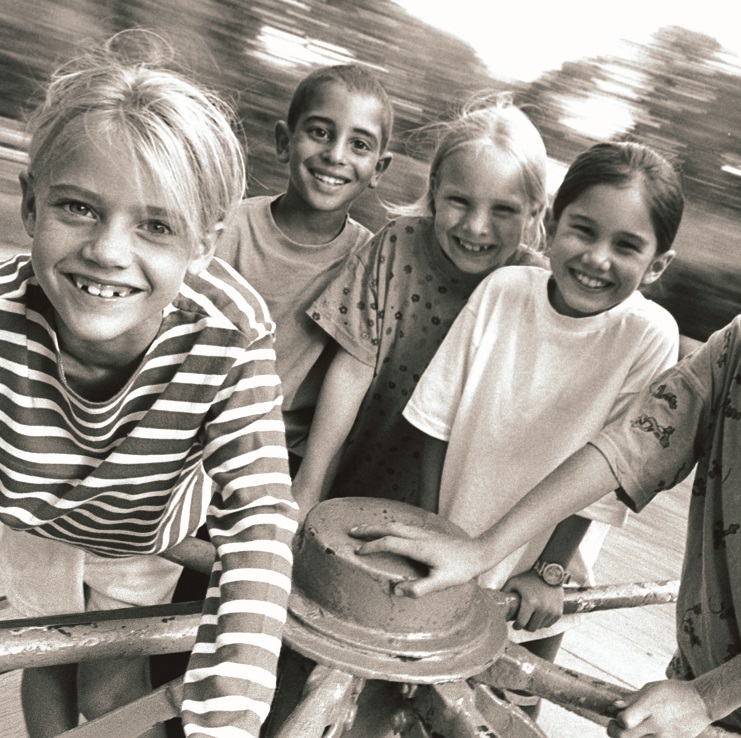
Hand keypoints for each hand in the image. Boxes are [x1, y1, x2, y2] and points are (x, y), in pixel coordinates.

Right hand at [349, 522, 486, 596]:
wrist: (478, 552)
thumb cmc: (460, 569)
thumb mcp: (442, 583)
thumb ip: (420, 588)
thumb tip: (396, 591)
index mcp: (419, 547)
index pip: (389, 543)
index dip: (372, 546)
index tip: (358, 551)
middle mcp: (418, 536)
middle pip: (388, 527)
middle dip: (369, 529)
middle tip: (351, 532)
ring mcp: (423, 532)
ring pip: (395, 524)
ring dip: (378, 526)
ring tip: (364, 529)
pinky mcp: (427, 532)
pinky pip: (402, 525)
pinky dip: (389, 526)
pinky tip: (388, 530)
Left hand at [502, 571, 563, 631]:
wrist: (550, 573)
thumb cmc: (529, 578)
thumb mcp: (514, 582)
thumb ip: (505, 591)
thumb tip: (494, 600)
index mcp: (530, 602)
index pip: (521, 623)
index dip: (516, 626)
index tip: (515, 625)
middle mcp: (542, 609)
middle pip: (531, 628)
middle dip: (525, 625)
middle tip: (523, 621)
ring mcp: (551, 611)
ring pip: (540, 627)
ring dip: (535, 623)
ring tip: (530, 617)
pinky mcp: (558, 612)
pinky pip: (549, 624)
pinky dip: (543, 621)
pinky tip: (539, 615)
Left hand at [607, 680, 712, 737]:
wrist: (701, 704)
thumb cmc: (673, 692)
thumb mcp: (651, 689)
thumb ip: (631, 699)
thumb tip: (613, 707)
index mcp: (650, 706)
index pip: (624, 721)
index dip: (617, 720)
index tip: (619, 715)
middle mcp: (656, 724)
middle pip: (625, 737)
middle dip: (614, 732)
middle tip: (615, 726)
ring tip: (629, 731)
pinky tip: (642, 735)